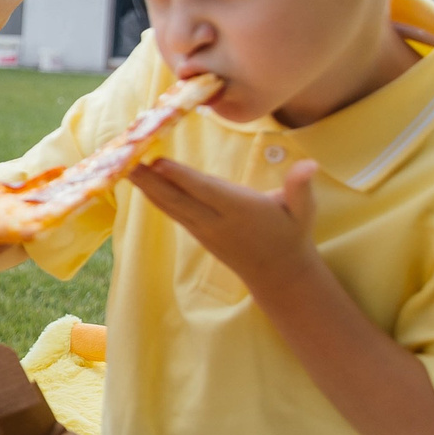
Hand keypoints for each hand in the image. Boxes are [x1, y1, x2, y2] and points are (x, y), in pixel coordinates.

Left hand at [128, 157, 321, 291]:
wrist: (279, 274)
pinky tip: (141, 182)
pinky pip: (173, 212)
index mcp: (240, 211)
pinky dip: (156, 196)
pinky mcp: (198, 233)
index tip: (158, 162)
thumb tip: (310, 165)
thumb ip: (301, 187)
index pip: (206, 191)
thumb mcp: (303, 211)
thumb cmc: (291, 234)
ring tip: (123, 166)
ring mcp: (204, 230)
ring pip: (170, 206)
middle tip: (125, 160)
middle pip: (177, 199)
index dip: (181, 177)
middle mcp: (217, 222)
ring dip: (146, 187)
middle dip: (150, 180)